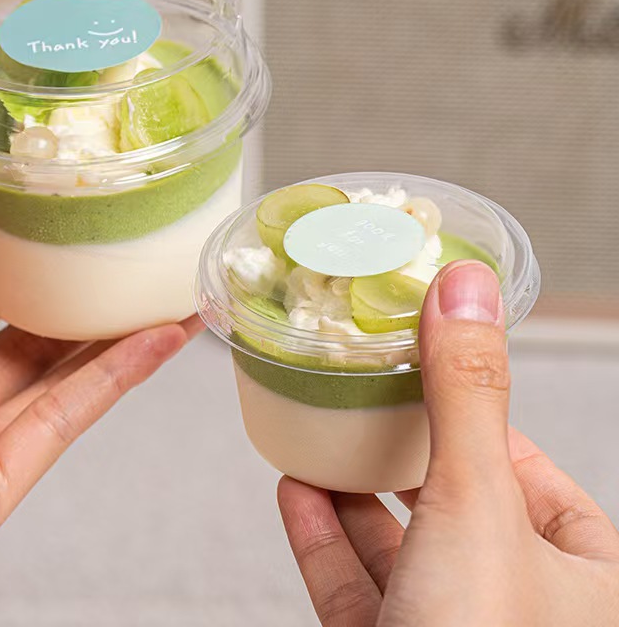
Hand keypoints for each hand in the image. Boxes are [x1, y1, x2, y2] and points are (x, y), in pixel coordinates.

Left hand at [0, 73, 196, 622]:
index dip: (13, 261)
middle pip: (16, 344)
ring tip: (166, 287)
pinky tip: (159, 336)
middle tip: (127, 252)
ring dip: (113, 337)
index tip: (59, 220)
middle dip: (75, 300)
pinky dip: (114, 379)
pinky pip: (58, 426)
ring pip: (50, 384)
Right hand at [278, 260, 618, 625]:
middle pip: (453, 501)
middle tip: (359, 391)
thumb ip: (466, 392)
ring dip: (353, 489)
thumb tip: (465, 284)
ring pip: (400, 547)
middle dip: (399, 445)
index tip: (420, 363)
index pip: (524, 465)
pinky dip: (323, 539)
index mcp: (584, 575)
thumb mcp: (478, 506)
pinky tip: (294, 490)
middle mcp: (522, 607)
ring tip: (318, 431)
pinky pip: (355, 590)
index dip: (469, 408)